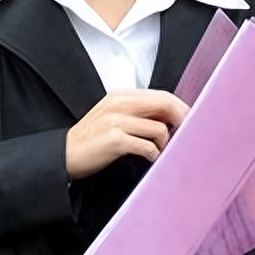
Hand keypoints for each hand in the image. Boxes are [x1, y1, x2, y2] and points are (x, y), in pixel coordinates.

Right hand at [65, 90, 187, 179]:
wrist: (65, 154)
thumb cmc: (92, 138)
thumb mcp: (113, 116)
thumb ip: (138, 112)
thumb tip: (170, 116)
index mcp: (121, 96)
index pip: (162, 95)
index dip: (181, 108)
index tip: (189, 122)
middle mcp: (119, 104)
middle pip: (166, 105)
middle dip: (182, 122)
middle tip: (186, 137)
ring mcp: (116, 121)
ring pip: (159, 128)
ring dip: (165, 144)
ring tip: (159, 152)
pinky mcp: (115, 140)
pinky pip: (148, 147)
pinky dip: (153, 155)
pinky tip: (149, 159)